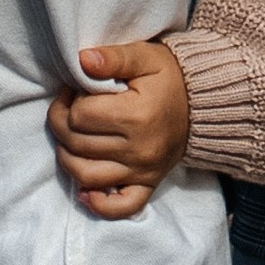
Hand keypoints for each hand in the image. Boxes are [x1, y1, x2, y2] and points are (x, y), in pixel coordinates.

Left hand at [47, 37, 191, 217]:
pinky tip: (84, 191)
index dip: (68, 101)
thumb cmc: (168, 78)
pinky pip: (121, 206)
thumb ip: (113, 58)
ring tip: (71, 138)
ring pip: (86, 175)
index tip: (74, 92)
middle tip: (70, 109)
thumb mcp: (144, 57)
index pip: (79, 117)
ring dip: (67, 157)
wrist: (202, 104)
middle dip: (62, 124)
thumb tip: (83, 60)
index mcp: (136, 116)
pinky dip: (98, 204)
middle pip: (76, 144)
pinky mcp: (148, 183)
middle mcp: (139, 149)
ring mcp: (143, 170)